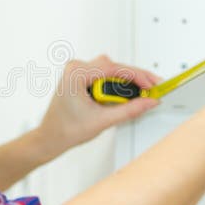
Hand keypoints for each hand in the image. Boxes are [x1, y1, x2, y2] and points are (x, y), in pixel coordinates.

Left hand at [35, 55, 160, 157]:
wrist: (51, 137)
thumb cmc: (66, 129)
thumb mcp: (103, 120)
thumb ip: (129, 110)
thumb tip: (148, 101)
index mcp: (76, 74)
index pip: (114, 69)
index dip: (137, 76)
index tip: (152, 85)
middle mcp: (76, 68)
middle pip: (114, 67)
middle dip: (135, 78)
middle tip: (153, 88)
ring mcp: (77, 72)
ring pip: (111, 69)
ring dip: (127, 80)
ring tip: (143, 91)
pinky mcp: (81, 78)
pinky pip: (104, 74)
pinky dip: (117, 83)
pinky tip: (128, 92)